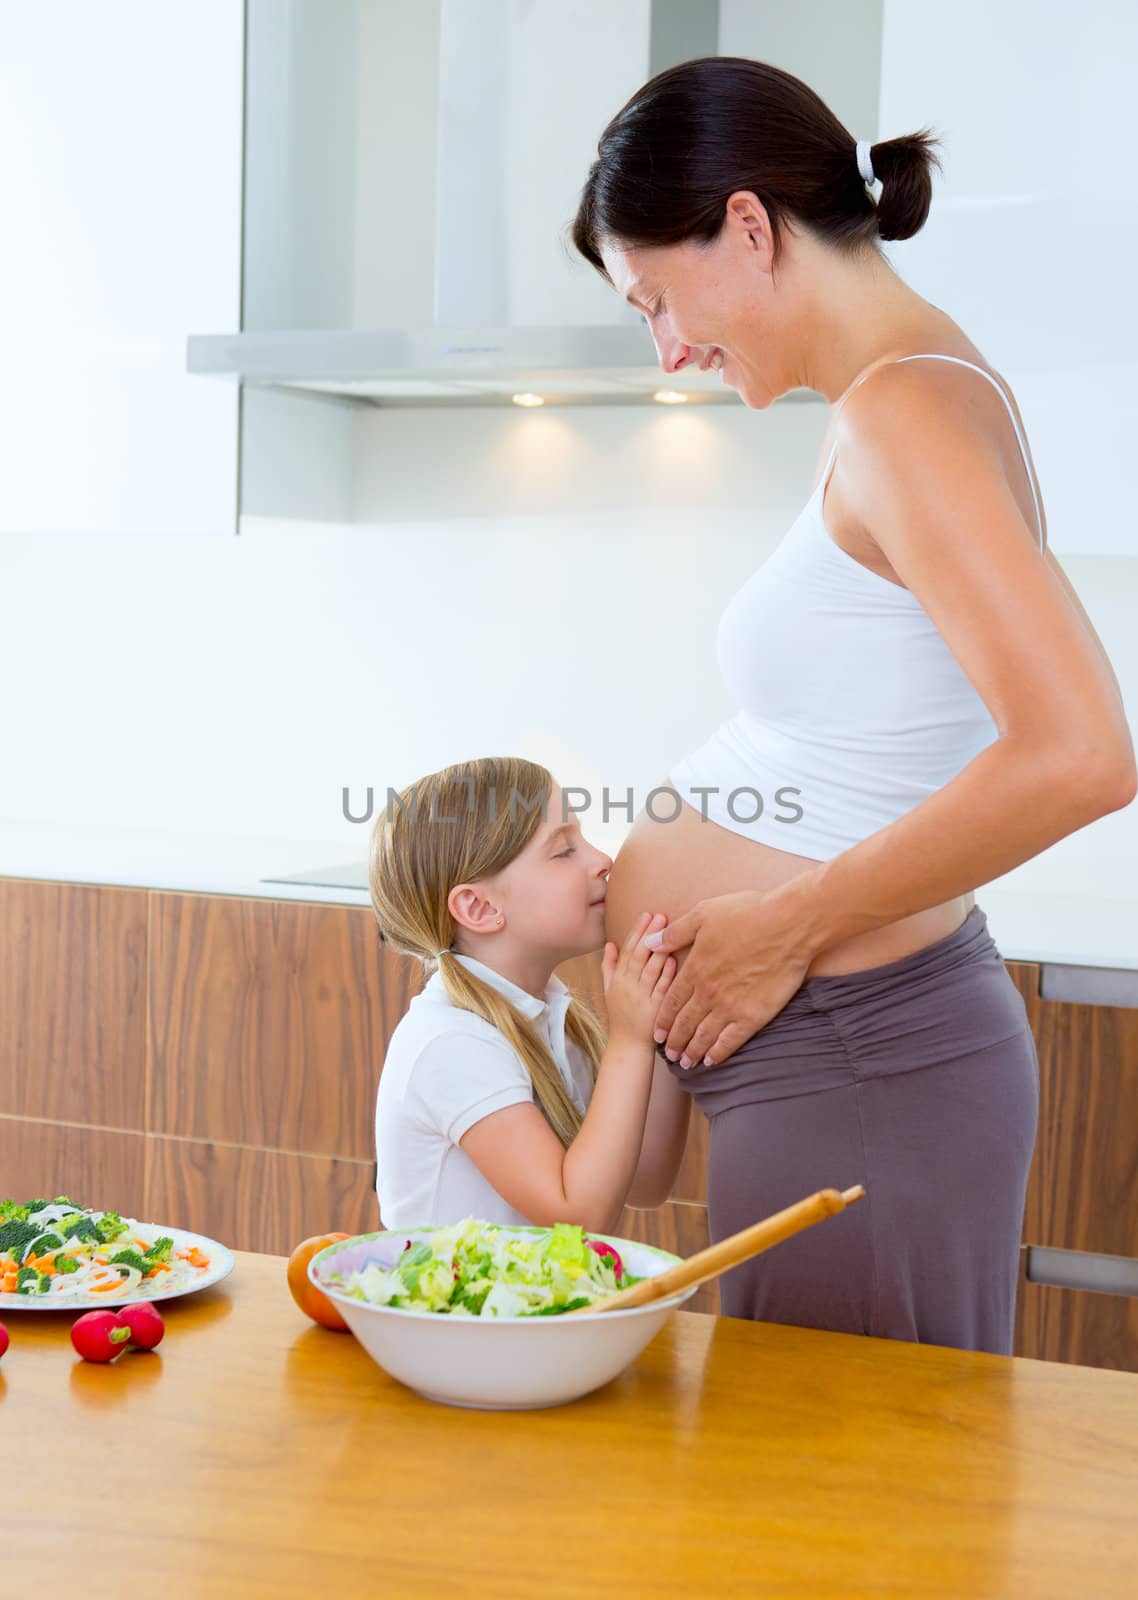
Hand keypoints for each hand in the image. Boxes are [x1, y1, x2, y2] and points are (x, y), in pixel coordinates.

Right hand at [601, 911, 676, 1043]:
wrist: (628, 1045)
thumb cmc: (621, 1015)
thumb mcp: (609, 989)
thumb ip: (609, 966)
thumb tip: (610, 943)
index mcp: (619, 979)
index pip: (628, 950)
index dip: (637, 932)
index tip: (646, 915)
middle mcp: (628, 986)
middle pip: (639, 956)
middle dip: (649, 934)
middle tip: (659, 915)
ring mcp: (642, 998)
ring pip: (650, 970)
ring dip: (659, 949)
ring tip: (668, 930)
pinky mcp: (655, 1010)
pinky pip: (660, 989)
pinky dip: (666, 974)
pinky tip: (673, 960)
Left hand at [642, 890, 813, 1067]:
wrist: (788, 925)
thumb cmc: (747, 913)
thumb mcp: (704, 914)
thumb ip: (676, 933)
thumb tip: (650, 943)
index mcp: (696, 969)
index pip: (672, 1001)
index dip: (663, 1019)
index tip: (658, 1033)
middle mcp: (709, 992)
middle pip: (685, 1023)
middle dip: (675, 1041)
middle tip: (669, 1054)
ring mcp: (731, 1006)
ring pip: (705, 1036)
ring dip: (693, 1051)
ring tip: (686, 1063)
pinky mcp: (754, 1015)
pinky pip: (731, 1041)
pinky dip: (719, 1052)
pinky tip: (713, 1060)